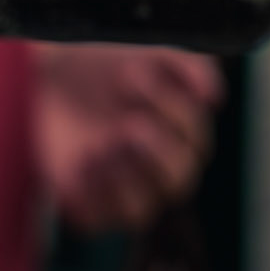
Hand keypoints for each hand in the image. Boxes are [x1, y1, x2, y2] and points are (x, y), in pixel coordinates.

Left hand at [33, 43, 222, 235]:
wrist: (56, 74)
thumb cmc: (110, 64)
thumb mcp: (149, 51)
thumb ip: (186, 66)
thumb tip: (213, 95)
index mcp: (180, 136)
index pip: (193, 136)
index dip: (170, 107)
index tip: (133, 73)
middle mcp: (155, 170)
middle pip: (176, 180)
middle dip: (157, 152)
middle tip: (132, 123)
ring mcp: (120, 188)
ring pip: (138, 211)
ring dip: (126, 182)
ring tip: (107, 145)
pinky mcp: (84, 200)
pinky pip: (91, 219)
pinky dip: (87, 197)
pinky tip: (81, 162)